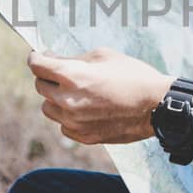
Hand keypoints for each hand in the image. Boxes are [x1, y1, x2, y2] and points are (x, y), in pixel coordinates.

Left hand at [28, 47, 169, 144]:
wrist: (157, 106)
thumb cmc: (133, 75)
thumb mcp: (103, 56)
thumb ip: (74, 59)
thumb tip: (54, 59)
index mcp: (72, 76)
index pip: (37, 66)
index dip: (36, 58)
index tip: (38, 56)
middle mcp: (68, 100)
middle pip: (40, 86)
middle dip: (48, 77)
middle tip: (62, 73)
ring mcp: (74, 122)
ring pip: (48, 108)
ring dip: (56, 98)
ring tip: (76, 93)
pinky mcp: (83, 137)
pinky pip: (63, 125)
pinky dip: (68, 116)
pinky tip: (86, 109)